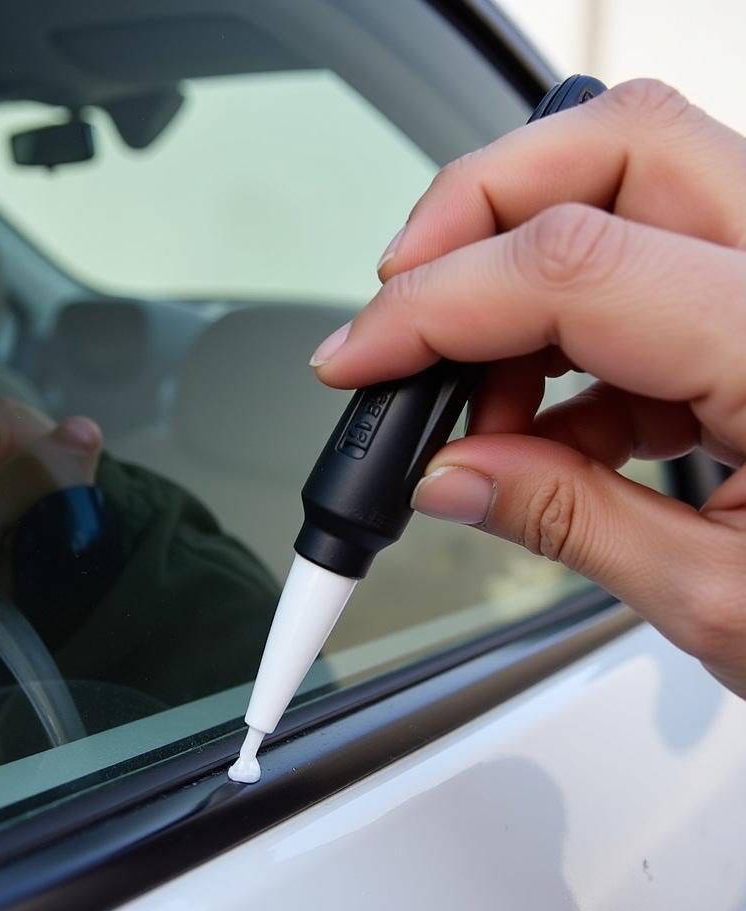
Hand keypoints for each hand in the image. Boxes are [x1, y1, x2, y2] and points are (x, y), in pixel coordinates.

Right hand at [309, 80, 745, 694]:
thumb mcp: (726, 606)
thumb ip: (572, 523)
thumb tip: (450, 476)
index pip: (574, 265)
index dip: (436, 305)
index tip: (362, 355)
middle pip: (616, 144)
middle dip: (474, 209)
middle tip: (403, 302)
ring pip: (633, 184)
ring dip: (518, 273)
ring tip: (484, 404)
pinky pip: (655, 268)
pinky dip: (573, 333)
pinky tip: (549, 423)